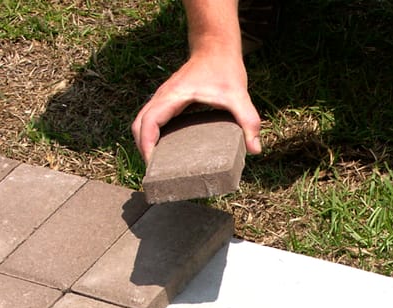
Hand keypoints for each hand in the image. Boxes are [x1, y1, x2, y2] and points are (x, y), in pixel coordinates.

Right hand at [131, 44, 261, 162]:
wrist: (216, 48)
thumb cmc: (225, 70)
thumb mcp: (239, 96)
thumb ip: (248, 121)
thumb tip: (255, 150)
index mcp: (172, 97)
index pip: (148, 122)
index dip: (146, 145)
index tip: (152, 165)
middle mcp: (162, 97)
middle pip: (138, 126)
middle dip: (142, 149)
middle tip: (156, 173)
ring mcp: (163, 98)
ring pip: (142, 123)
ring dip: (145, 143)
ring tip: (159, 166)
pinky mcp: (168, 101)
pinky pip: (151, 120)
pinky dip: (151, 135)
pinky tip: (166, 151)